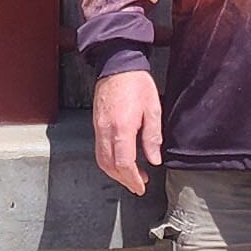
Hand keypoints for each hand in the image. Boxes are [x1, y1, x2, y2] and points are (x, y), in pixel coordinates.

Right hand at [92, 69, 162, 194]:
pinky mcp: (96, 123)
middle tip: (137, 186)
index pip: (124, 163)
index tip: (141, 186)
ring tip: (130, 177)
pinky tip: (119, 161)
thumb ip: (153, 137)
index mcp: (122, 128)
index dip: (132, 179)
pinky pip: (98, 149)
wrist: (117, 64)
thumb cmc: (136, 83)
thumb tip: (154, 159)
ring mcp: (98, 127)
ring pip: (101, 159)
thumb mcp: (153, 109)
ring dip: (114, 173)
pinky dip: (108, 161)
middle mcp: (106, 130)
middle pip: (109, 165)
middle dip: (123, 179)